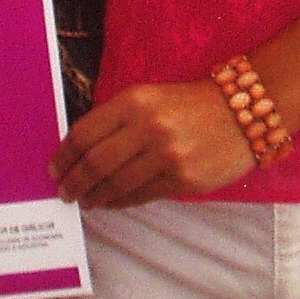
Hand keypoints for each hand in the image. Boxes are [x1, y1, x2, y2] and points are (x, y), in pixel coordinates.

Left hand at [49, 80, 254, 207]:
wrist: (245, 110)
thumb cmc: (192, 102)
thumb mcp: (151, 96)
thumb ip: (118, 119)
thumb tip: (83, 152)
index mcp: (135, 100)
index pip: (85, 133)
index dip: (64, 155)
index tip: (55, 168)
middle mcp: (148, 127)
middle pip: (95, 163)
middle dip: (74, 181)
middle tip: (64, 192)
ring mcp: (167, 156)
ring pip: (116, 184)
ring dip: (95, 196)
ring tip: (86, 200)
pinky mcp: (183, 180)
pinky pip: (141, 196)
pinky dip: (120, 201)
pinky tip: (112, 202)